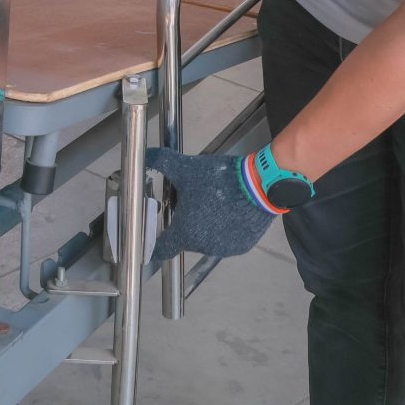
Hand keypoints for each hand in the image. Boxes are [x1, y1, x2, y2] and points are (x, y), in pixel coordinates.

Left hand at [145, 147, 274, 260]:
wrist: (259, 186)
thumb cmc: (219, 181)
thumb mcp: (186, 168)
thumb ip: (162, 161)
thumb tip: (146, 154)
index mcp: (186, 233)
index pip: (162, 249)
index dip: (153, 246)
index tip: (150, 241)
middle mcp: (204, 247)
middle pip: (185, 238)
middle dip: (184, 223)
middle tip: (190, 202)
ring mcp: (225, 249)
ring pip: (206, 238)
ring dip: (204, 226)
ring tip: (211, 204)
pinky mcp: (242, 247)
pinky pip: (226, 239)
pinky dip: (223, 229)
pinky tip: (228, 211)